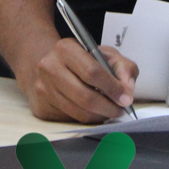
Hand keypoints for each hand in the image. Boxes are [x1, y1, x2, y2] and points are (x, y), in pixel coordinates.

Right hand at [19, 39, 138, 123]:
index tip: (126, 98)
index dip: (112, 88)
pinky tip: (93, 111)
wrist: (46, 65)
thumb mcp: (105, 54)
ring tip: (110, 111)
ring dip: (100, 116)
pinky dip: (87, 119)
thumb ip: (123, 68)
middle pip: (85, 97)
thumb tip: (127, 91)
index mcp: (65, 48)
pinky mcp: (41, 108)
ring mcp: (42, 89)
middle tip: (121, 109)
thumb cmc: (80, 59)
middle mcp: (49, 67)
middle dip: (109, 107)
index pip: (92, 72)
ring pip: (79, 112)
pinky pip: (70, 120)